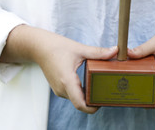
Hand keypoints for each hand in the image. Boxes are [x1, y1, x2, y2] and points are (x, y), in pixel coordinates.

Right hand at [3, 26, 117, 112]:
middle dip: (93, 100)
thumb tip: (115, 51)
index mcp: (67, 81)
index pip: (81, 104)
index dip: (93, 107)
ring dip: (86, 96)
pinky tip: (89, 83)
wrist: (39, 47)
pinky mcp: (58, 88)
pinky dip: (80, 92)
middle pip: (80, 102)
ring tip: (99, 86)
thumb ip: (98, 52)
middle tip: (106, 92)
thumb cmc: (57, 47)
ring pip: (76, 99)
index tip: (103, 102)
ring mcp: (59, 90)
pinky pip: (71, 94)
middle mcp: (62, 89)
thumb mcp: (80, 49)